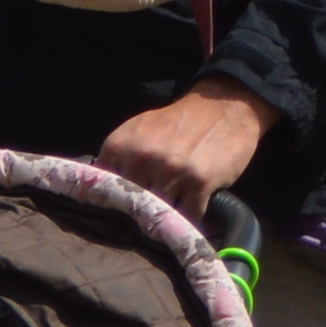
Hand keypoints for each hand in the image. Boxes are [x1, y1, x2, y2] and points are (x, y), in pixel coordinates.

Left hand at [101, 81, 271, 214]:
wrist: (226, 104)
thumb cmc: (180, 121)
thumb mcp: (138, 131)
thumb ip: (117, 161)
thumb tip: (99, 197)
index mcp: (120, 146)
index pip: (101, 193)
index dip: (111, 207)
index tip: (120, 214)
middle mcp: (143, 158)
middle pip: (129, 207)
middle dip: (138, 215)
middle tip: (147, 218)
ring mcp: (172, 172)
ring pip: (156, 214)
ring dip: (164, 220)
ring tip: (169, 219)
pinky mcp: (200, 182)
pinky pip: (186, 217)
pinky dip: (188, 222)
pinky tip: (189, 215)